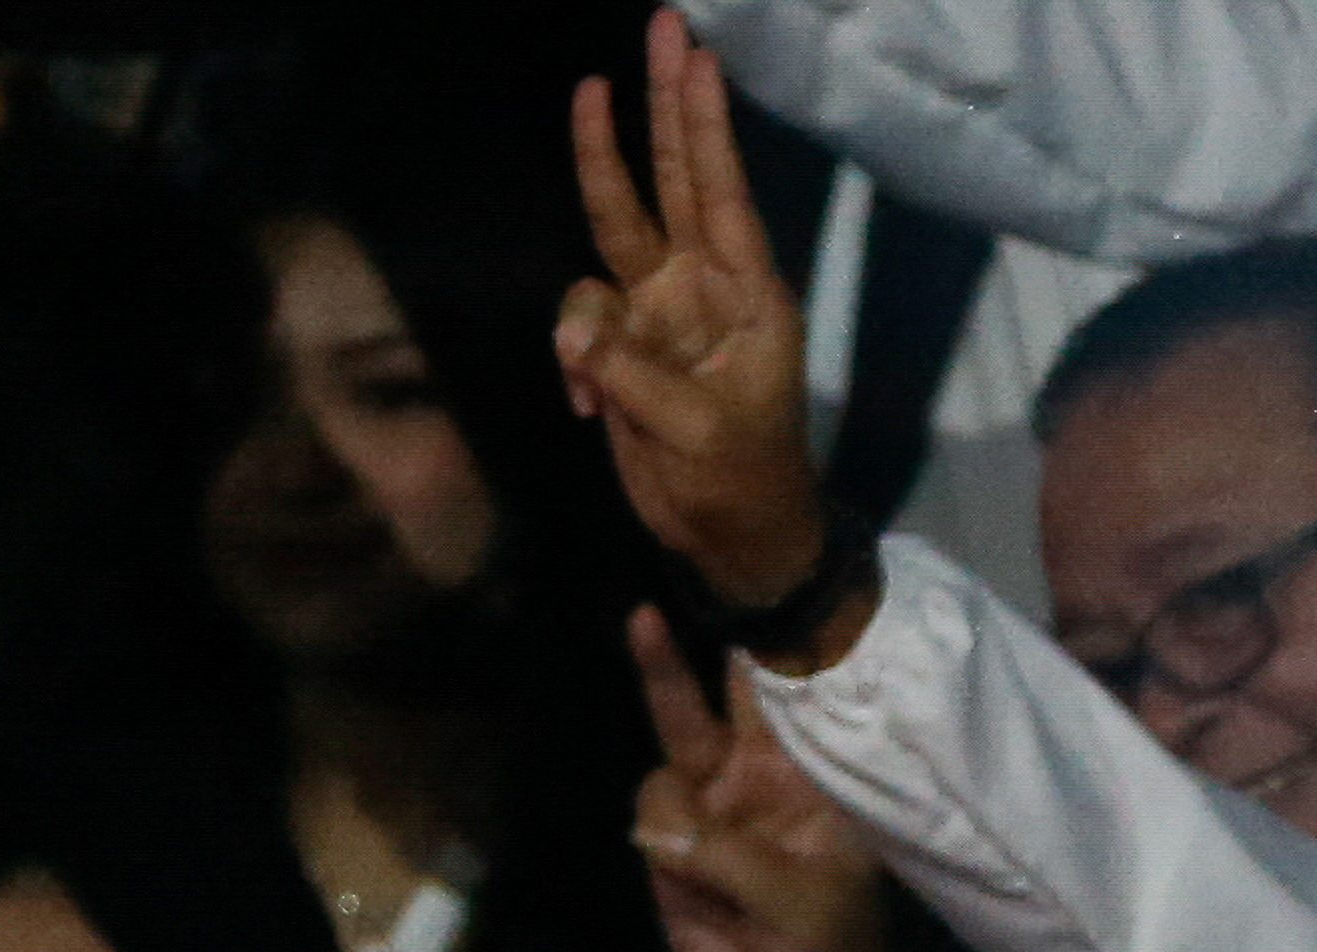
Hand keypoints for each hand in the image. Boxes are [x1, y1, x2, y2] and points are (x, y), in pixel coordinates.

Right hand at [561, 13, 829, 620]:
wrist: (731, 535)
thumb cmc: (740, 477)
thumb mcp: (697, 430)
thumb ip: (633, 375)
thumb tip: (573, 330)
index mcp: (743, 293)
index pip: (718, 191)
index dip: (702, 126)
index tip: (694, 58)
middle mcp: (699, 287)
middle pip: (674, 178)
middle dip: (665, 105)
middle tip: (662, 26)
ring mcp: (657, 317)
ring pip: (615, 233)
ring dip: (598, 174)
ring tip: (588, 100)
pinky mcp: (623, 354)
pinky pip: (580, 324)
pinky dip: (574, 355)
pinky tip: (589, 405)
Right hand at [627, 608, 905, 951]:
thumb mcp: (803, 903)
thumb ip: (733, 858)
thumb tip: (656, 828)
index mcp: (817, 777)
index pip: (796, 698)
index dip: (775, 648)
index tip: (758, 600)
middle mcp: (763, 776)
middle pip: (720, 697)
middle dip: (683, 658)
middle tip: (648, 612)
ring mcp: (714, 806)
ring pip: (673, 751)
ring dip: (674, 792)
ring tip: (686, 855)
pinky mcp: (671, 844)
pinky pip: (649, 808)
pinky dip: (655, 829)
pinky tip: (674, 867)